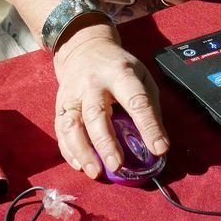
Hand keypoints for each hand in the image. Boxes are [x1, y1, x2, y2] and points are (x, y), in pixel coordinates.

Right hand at [52, 25, 168, 177]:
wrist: (85, 49)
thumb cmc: (119, 67)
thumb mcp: (142, 75)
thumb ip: (150, 105)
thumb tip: (157, 142)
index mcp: (121, 73)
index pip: (137, 101)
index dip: (149, 126)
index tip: (159, 148)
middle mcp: (93, 83)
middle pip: (97, 114)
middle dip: (106, 143)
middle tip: (117, 166)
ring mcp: (74, 94)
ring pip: (73, 125)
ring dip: (83, 151)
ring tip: (96, 172)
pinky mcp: (61, 105)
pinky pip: (61, 131)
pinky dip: (69, 151)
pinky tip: (80, 165)